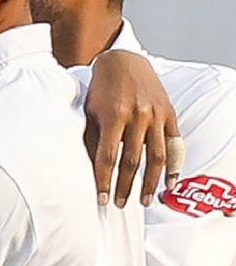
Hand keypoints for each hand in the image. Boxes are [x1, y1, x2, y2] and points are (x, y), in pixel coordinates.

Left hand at [87, 49, 180, 206]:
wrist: (123, 61)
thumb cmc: (101, 89)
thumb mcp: (90, 112)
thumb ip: (93, 138)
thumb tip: (92, 169)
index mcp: (113, 116)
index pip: (108, 157)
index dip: (104, 180)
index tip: (101, 199)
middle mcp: (137, 116)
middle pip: (132, 160)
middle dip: (125, 186)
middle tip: (119, 204)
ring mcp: (156, 115)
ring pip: (156, 156)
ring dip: (151, 182)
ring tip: (145, 201)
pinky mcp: (169, 114)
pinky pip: (174, 144)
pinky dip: (173, 165)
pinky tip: (169, 182)